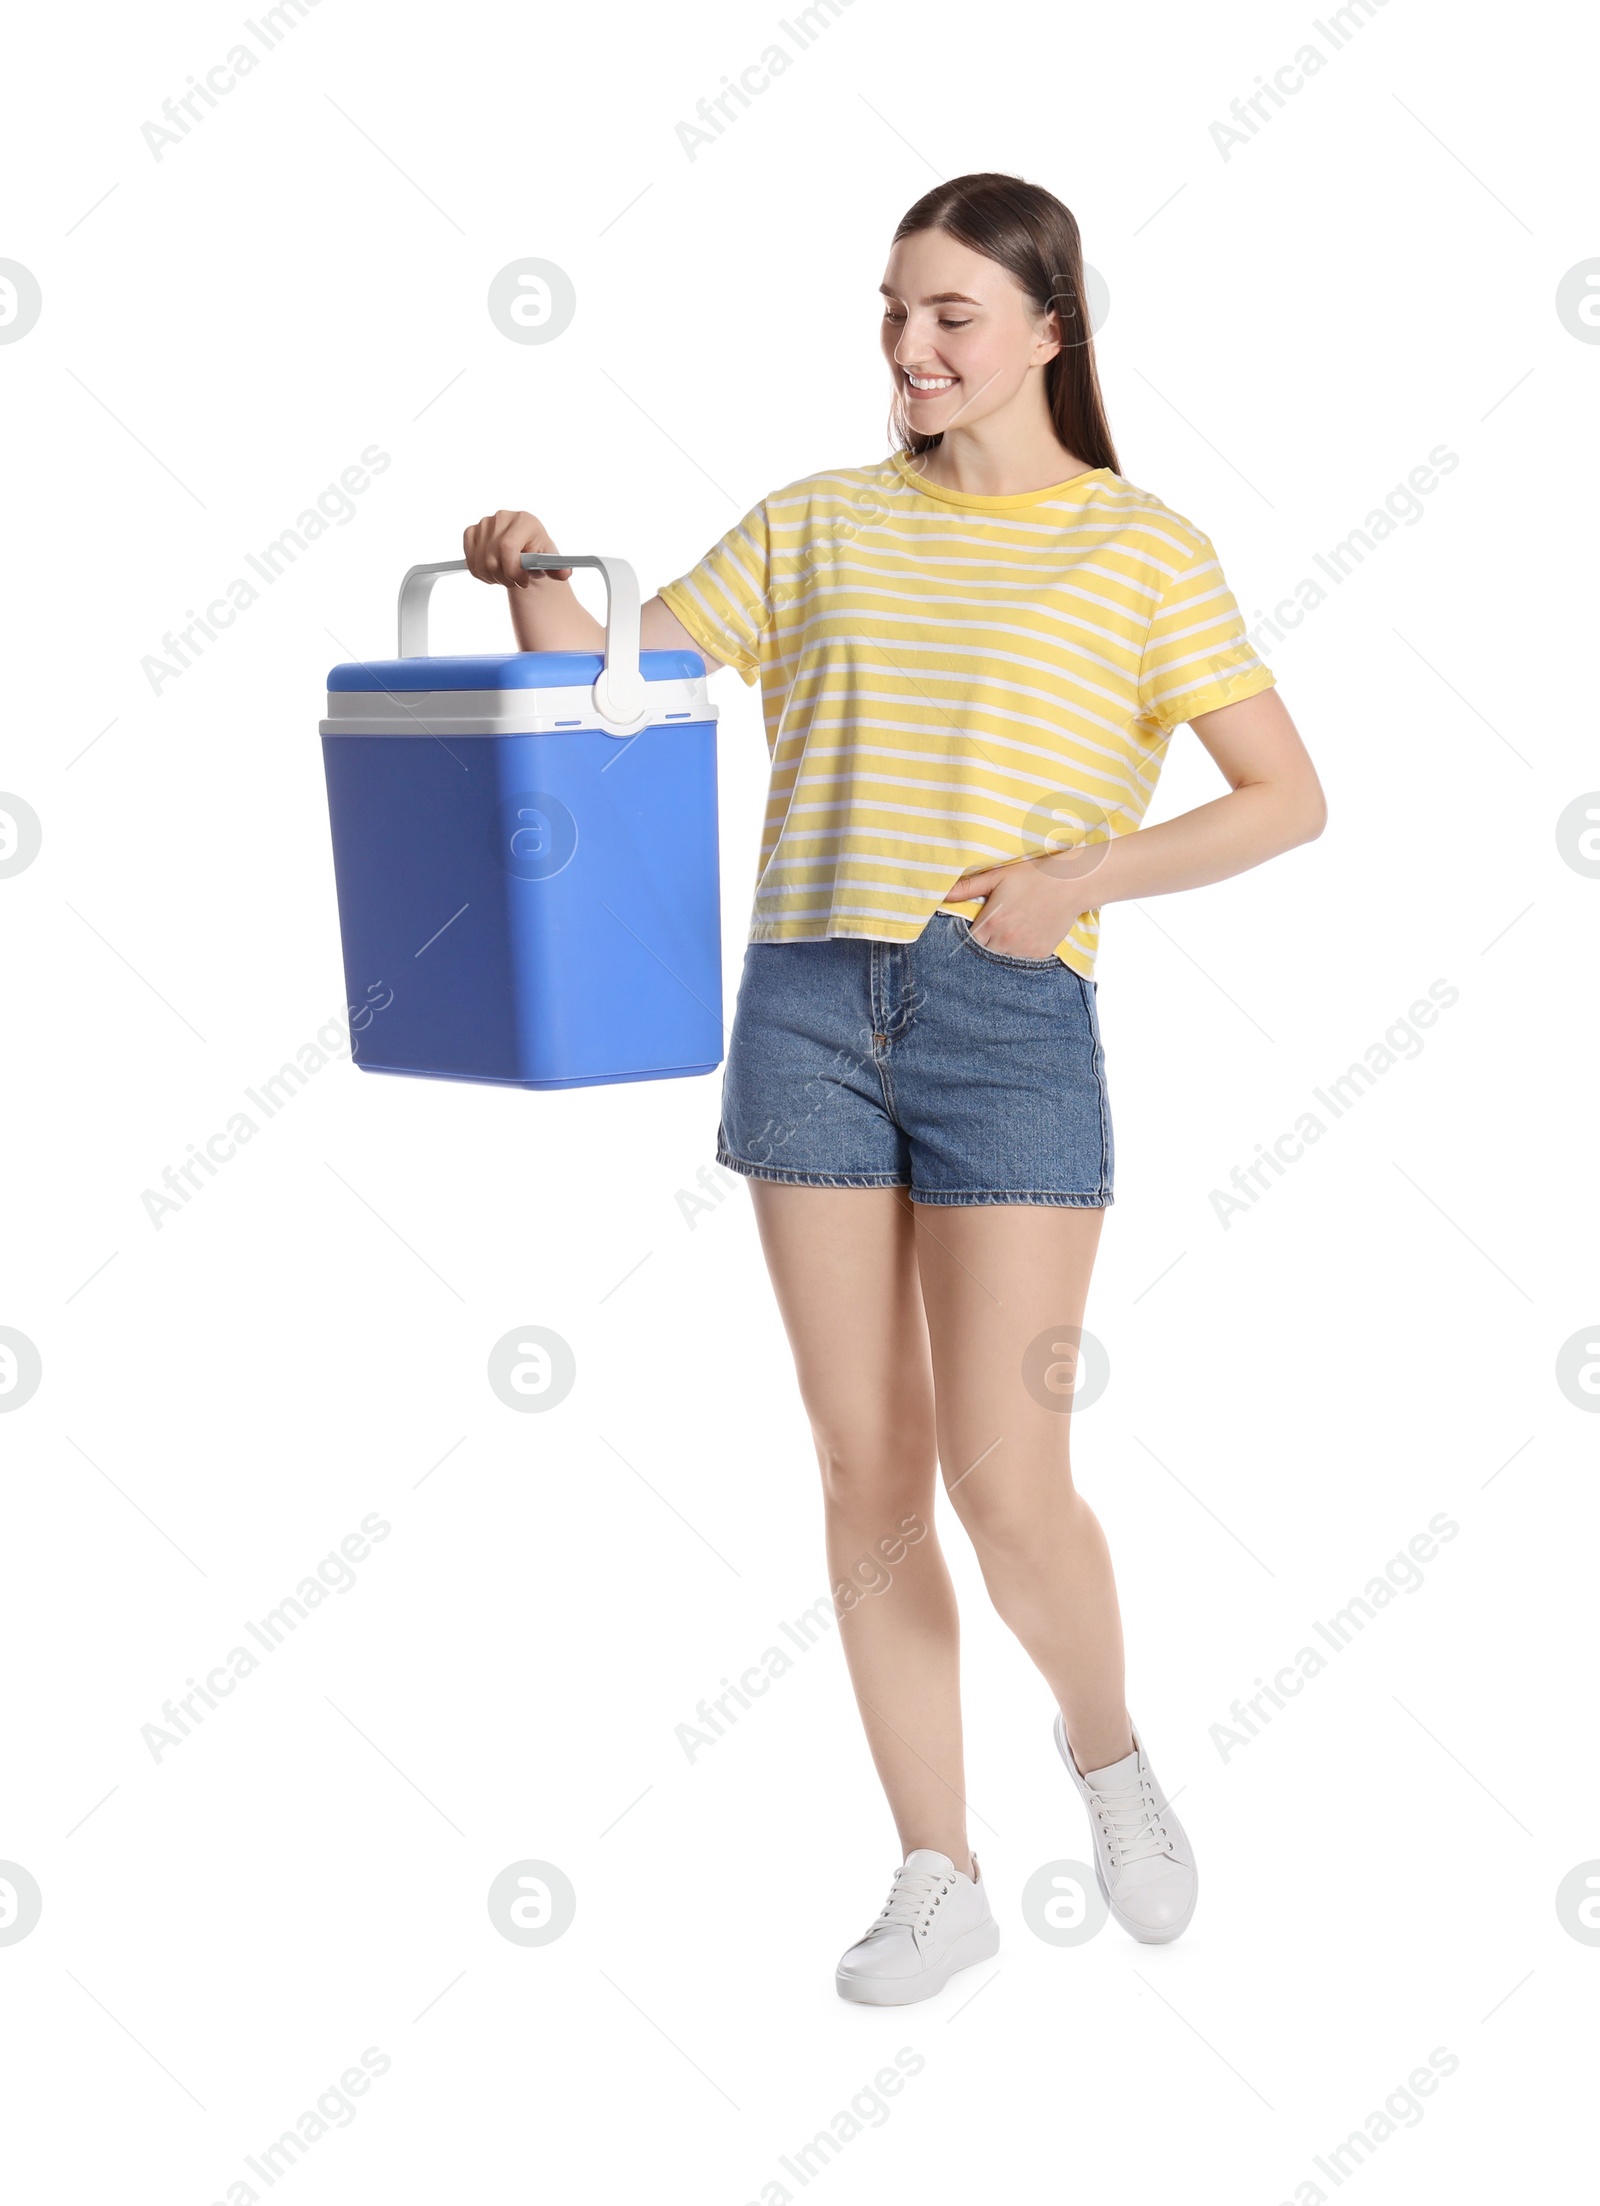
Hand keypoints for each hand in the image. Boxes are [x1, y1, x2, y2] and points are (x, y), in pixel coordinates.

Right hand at [462, 509, 569, 587]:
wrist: (525, 549)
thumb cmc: (538, 554)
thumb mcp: (550, 561)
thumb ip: (557, 568)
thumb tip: (565, 573)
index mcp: (524, 520)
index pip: (507, 547)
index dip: (513, 570)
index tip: (523, 581)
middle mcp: (502, 517)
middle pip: (492, 559)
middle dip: (505, 578)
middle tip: (516, 582)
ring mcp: (485, 523)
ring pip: (480, 564)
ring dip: (494, 578)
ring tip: (507, 577)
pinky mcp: (472, 532)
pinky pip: (470, 562)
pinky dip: (481, 573)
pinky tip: (494, 572)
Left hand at [943, 855, 1095, 959]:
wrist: (1071, 882)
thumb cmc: (1033, 875)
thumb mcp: (998, 876)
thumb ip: (968, 887)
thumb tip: (942, 892)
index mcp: (991, 923)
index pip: (968, 942)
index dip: (970, 935)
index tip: (976, 926)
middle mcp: (1005, 941)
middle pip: (984, 952)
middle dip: (985, 943)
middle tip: (995, 927)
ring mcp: (1024, 950)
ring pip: (1002, 959)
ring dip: (1002, 949)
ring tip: (1011, 930)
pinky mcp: (1040, 954)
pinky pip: (1023, 960)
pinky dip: (1021, 952)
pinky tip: (1026, 935)